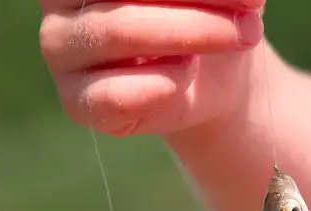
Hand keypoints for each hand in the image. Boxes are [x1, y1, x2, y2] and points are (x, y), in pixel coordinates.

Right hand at [38, 0, 265, 137]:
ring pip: (120, 29)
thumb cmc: (210, 10)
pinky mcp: (75, 100)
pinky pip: (116, 93)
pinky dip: (166, 83)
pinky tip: (185, 76)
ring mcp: (59, 48)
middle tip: (251, 20)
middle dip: (198, 1)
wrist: (213, 77)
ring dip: (191, 34)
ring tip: (232, 38)